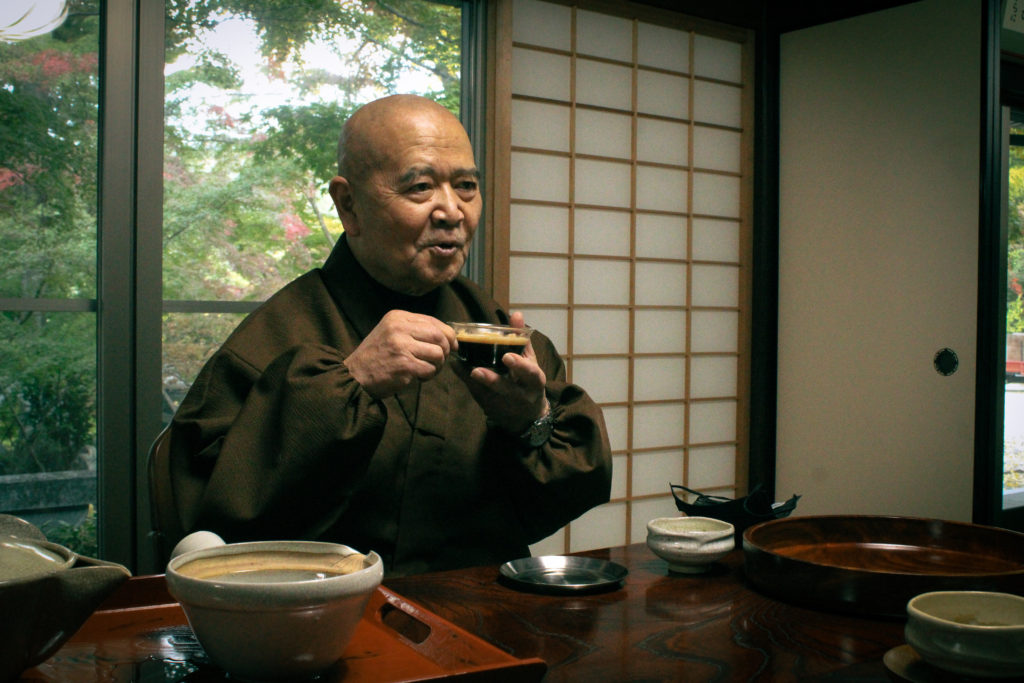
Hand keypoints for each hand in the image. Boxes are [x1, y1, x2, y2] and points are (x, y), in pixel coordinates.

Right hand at [344, 311, 455, 398]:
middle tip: (439, 360)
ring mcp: (402, 347)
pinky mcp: (405, 365)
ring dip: (437, 365)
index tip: (452, 345)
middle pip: (440, 336)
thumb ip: (415, 330)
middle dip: (446, 350)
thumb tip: (449, 337)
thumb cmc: (376, 356)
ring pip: (438, 354)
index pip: (433, 321)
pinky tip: (417, 377)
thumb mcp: (391, 332)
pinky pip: (430, 370)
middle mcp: (399, 328)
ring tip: (425, 369)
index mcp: (397, 317)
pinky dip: (428, 376)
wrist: (354, 375)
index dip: (448, 334)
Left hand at [454, 311, 548, 432]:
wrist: (526, 415)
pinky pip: (477, 395)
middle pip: (507, 389)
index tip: (507, 357)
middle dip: (492, 380)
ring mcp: (504, 405)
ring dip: (474, 382)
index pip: (530, 374)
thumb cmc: (528, 381)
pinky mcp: (491, 408)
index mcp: (535, 381)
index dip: (520, 366)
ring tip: (463, 368)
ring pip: (488, 395)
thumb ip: (521, 338)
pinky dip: (467, 382)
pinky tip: (457, 368)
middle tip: (477, 370)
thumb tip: (516, 313)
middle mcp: (521, 395)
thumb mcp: (530, 361)